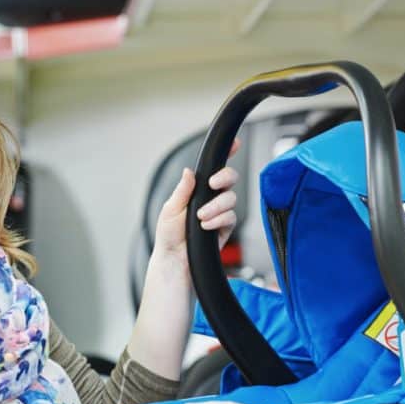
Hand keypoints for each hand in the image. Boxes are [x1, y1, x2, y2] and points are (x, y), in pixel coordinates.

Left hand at [152, 140, 240, 275]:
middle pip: (229, 178)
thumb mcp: (170, 208)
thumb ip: (182, 190)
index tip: (235, 144)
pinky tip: (206, 226)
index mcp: (196, 189)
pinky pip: (230, 217)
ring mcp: (219, 211)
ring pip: (230, 198)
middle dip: (224, 178)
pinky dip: (218, 220)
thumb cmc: (169, 235)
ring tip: (200, 218)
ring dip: (216, 207)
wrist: (176, 259)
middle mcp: (210, 197)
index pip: (213, 168)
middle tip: (213, 184)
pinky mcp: (225, 226)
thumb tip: (189, 172)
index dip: (227, 154)